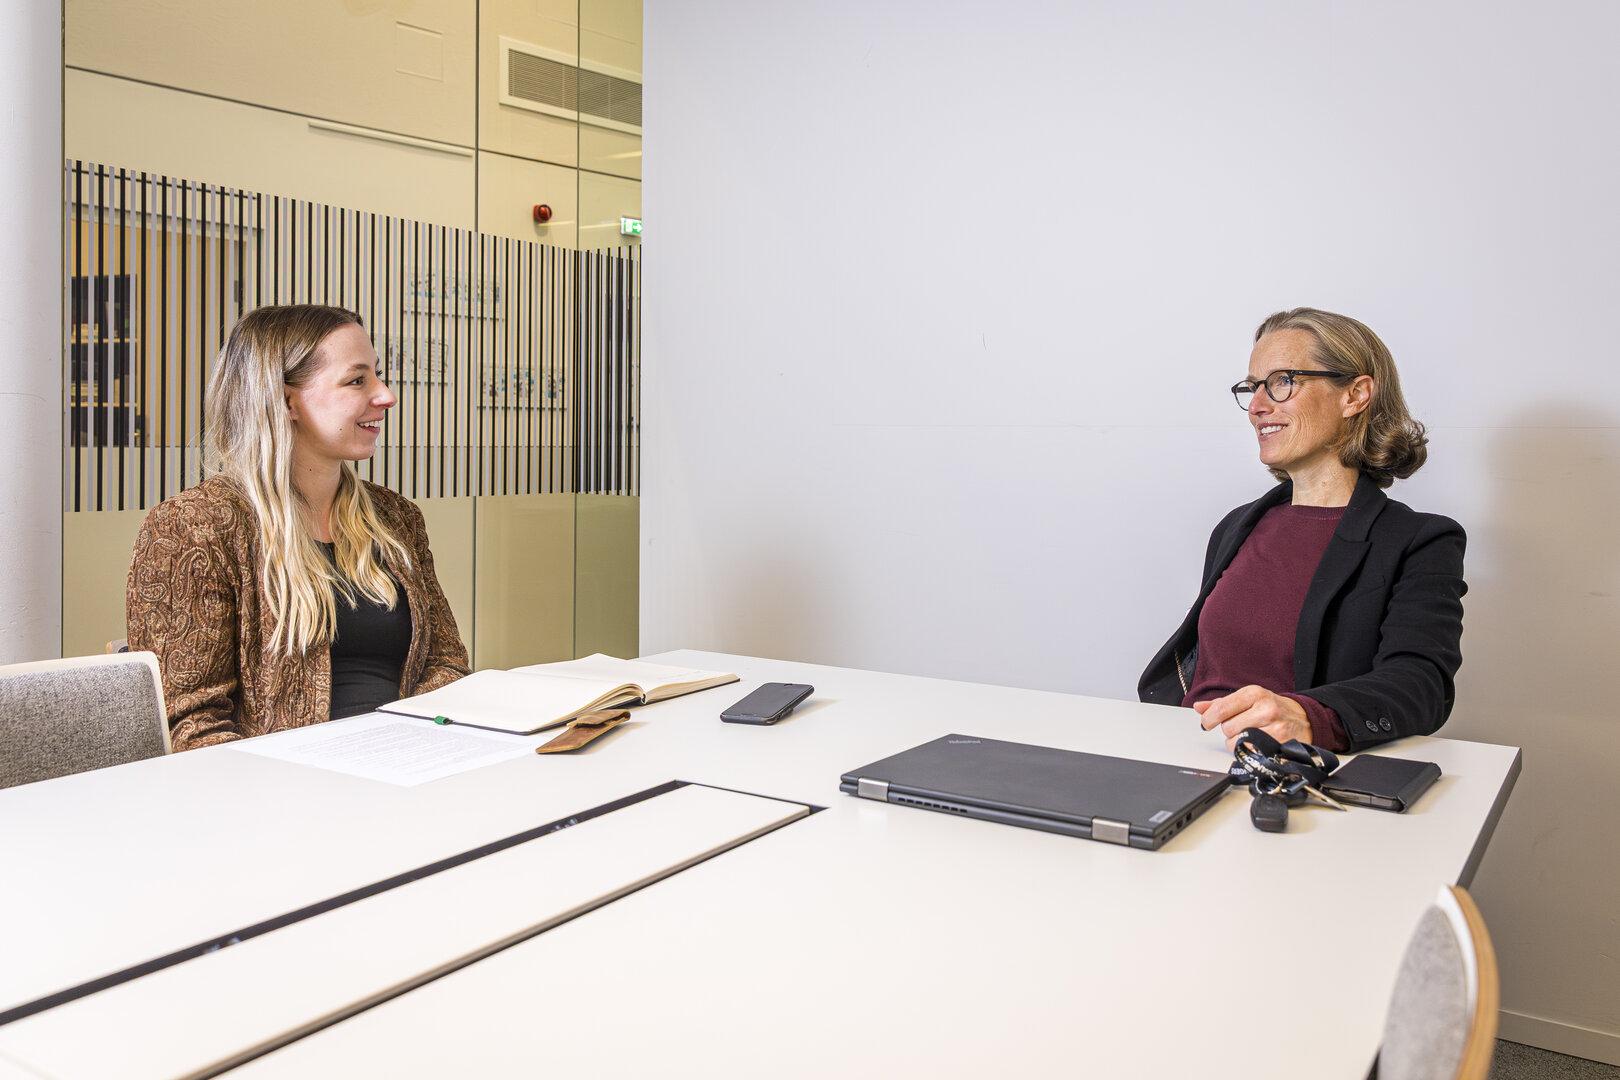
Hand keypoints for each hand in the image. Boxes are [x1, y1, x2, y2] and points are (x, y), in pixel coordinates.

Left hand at [1193, 685, 1311, 750]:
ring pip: (1237, 742)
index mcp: (1254, 693)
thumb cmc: (1272, 708)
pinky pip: (1251, 753)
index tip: (1206, 723)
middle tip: (1239, 727)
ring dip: (1238, 743)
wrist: (1305, 719)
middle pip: (1228, 728)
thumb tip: (1199, 707)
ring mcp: (1275, 727)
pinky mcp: (1280, 744)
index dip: (1209, 719)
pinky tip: (1258, 744)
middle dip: (1229, 731)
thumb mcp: (1249, 699)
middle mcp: (1265, 708)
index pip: (1221, 708)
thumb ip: (1222, 703)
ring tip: (1249, 735)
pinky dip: (1250, 751)